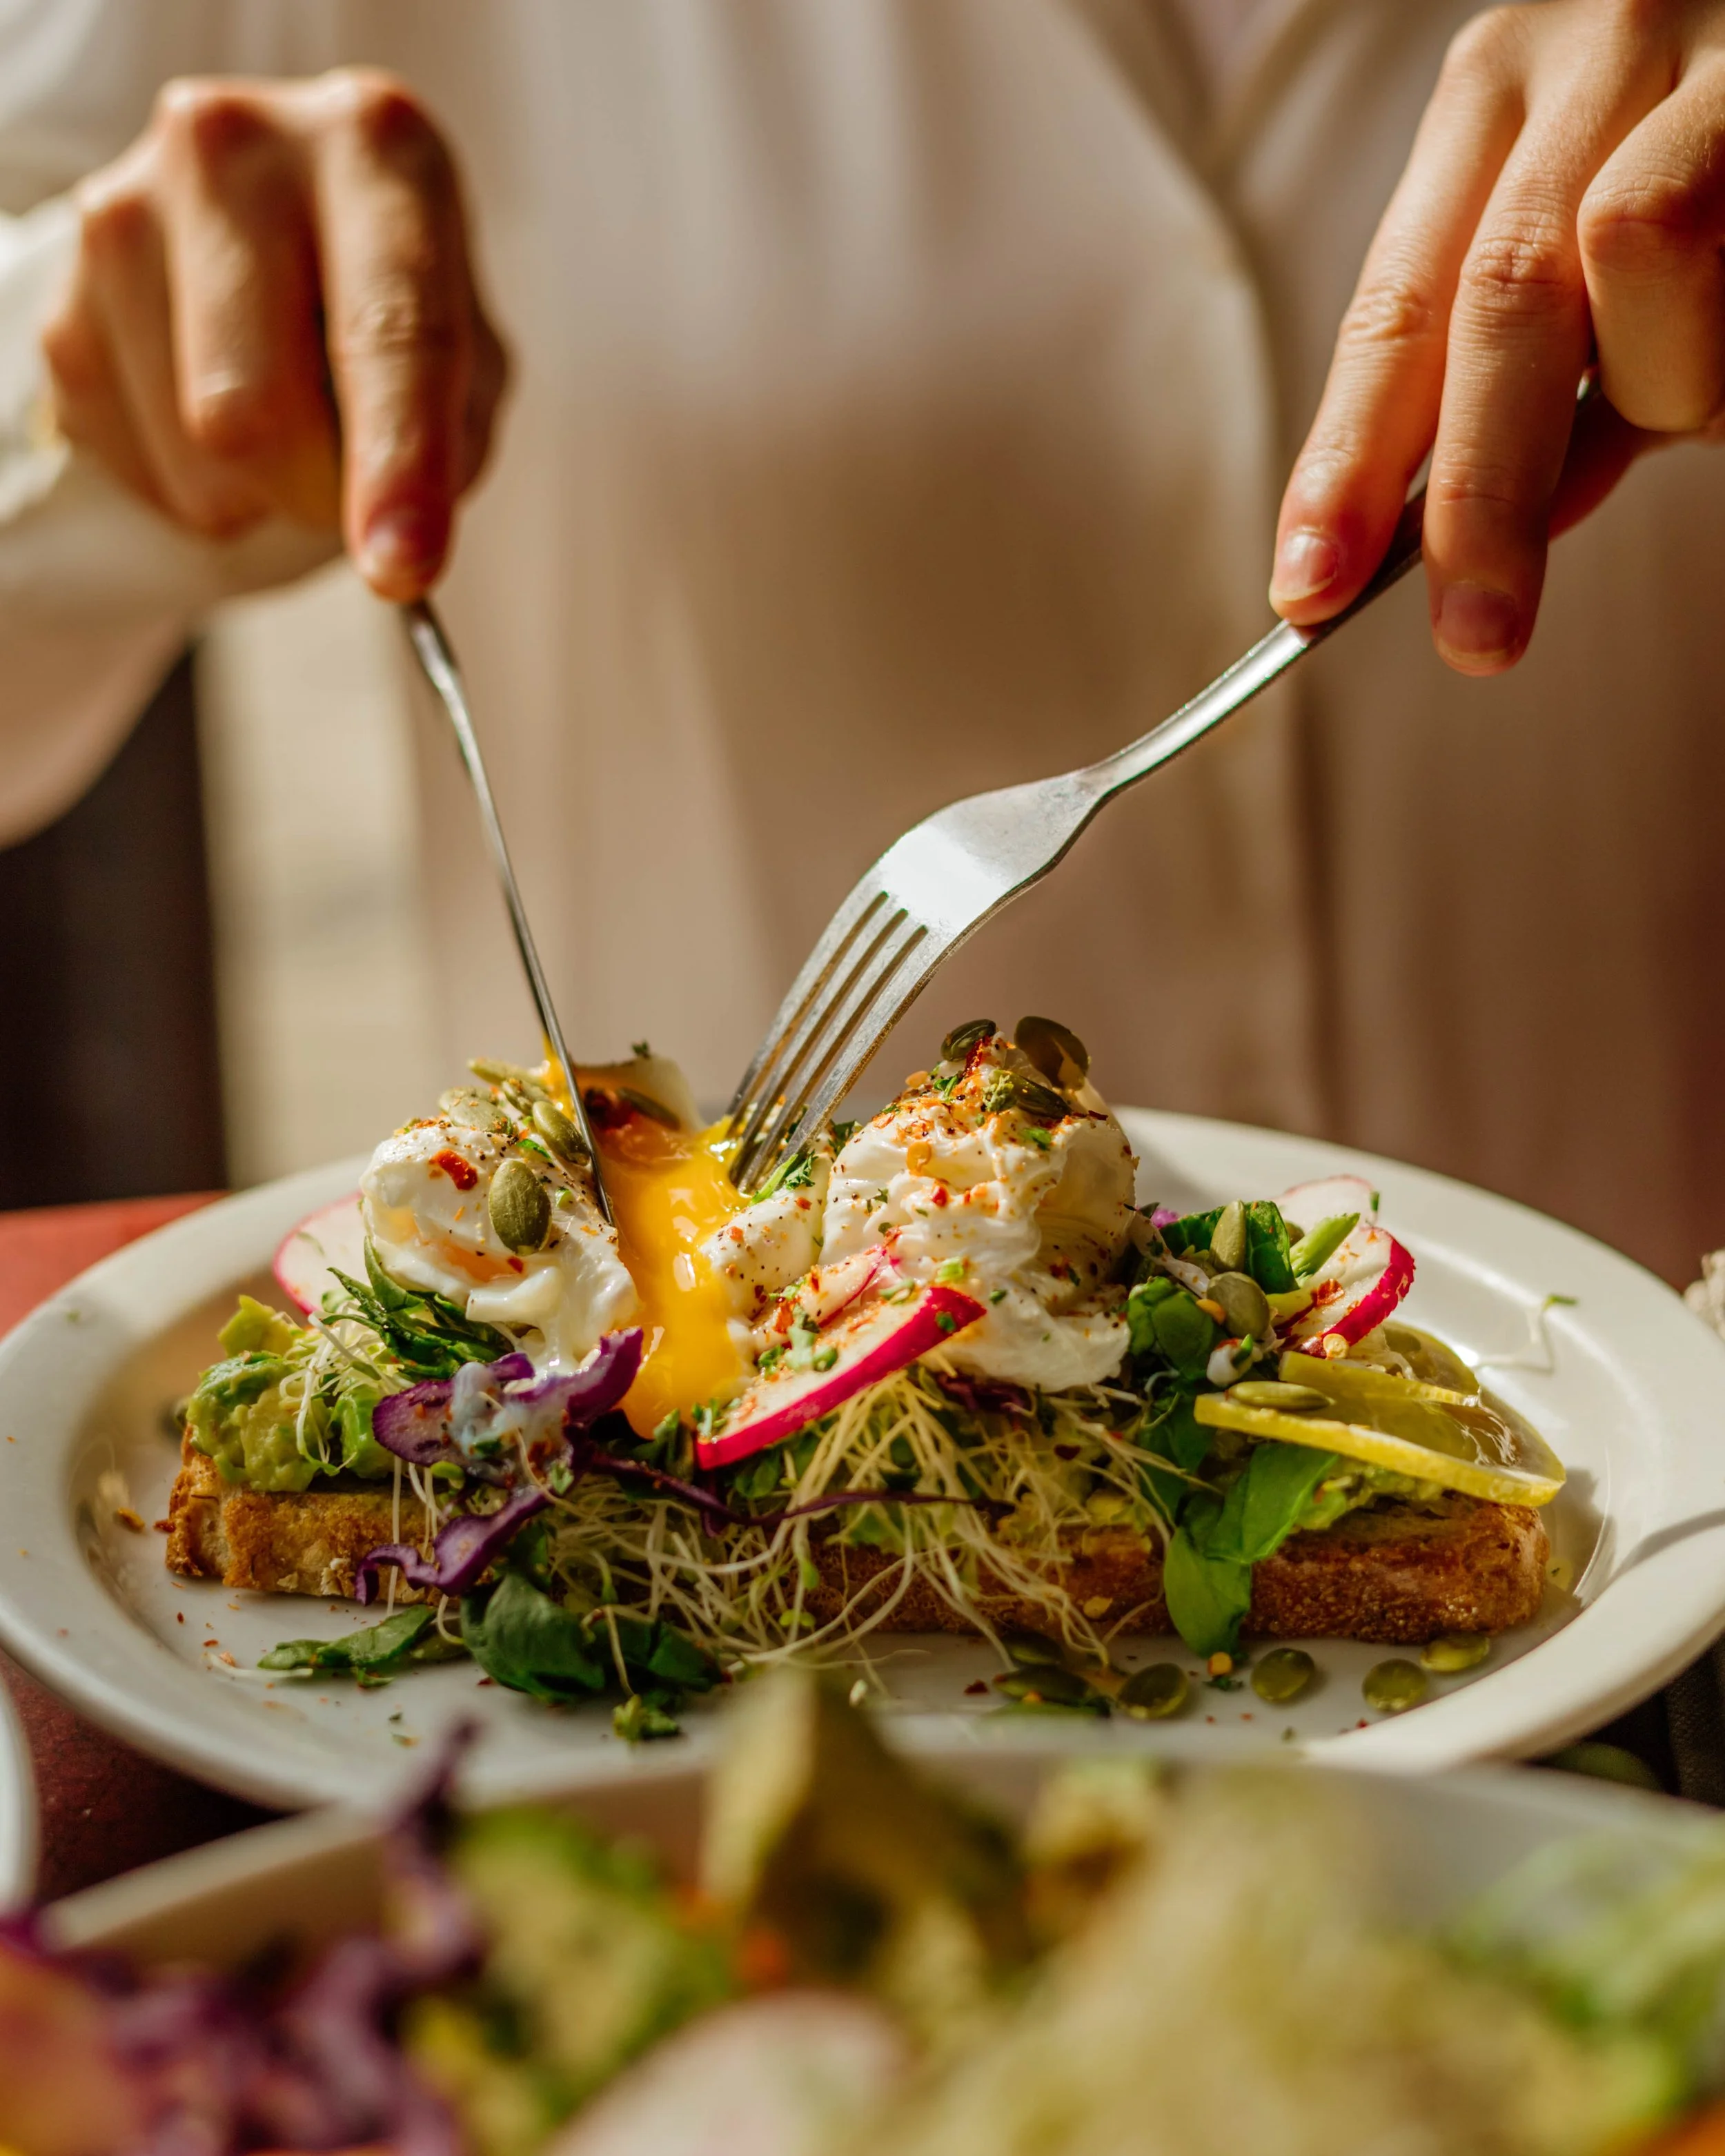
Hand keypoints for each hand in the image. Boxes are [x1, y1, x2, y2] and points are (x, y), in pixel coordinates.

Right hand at [41, 69, 508, 598]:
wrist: (274, 241)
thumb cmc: (391, 304)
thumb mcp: (467, 358)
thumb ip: (450, 438)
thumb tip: (395, 550)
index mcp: (373, 146)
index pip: (392, 330)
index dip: (399, 465)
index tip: (401, 570)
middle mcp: (238, 144)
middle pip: (254, 410)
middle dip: (311, 495)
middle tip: (340, 492)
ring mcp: (129, 204)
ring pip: (191, 450)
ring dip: (250, 495)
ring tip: (278, 426)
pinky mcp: (63, 285)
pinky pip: (123, 452)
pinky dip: (185, 480)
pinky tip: (209, 413)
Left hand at [1271, 0, 1724, 672]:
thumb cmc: (1707, 167)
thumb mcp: (1590, 267)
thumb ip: (1535, 393)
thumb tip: (1484, 539)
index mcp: (1492, 97)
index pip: (1393, 311)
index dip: (1347, 463)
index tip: (1310, 591)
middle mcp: (1584, 52)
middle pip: (1497, 298)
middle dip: (1479, 492)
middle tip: (1477, 633)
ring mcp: (1704, 53)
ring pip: (1642, 247)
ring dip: (1670, 379)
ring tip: (1704, 394)